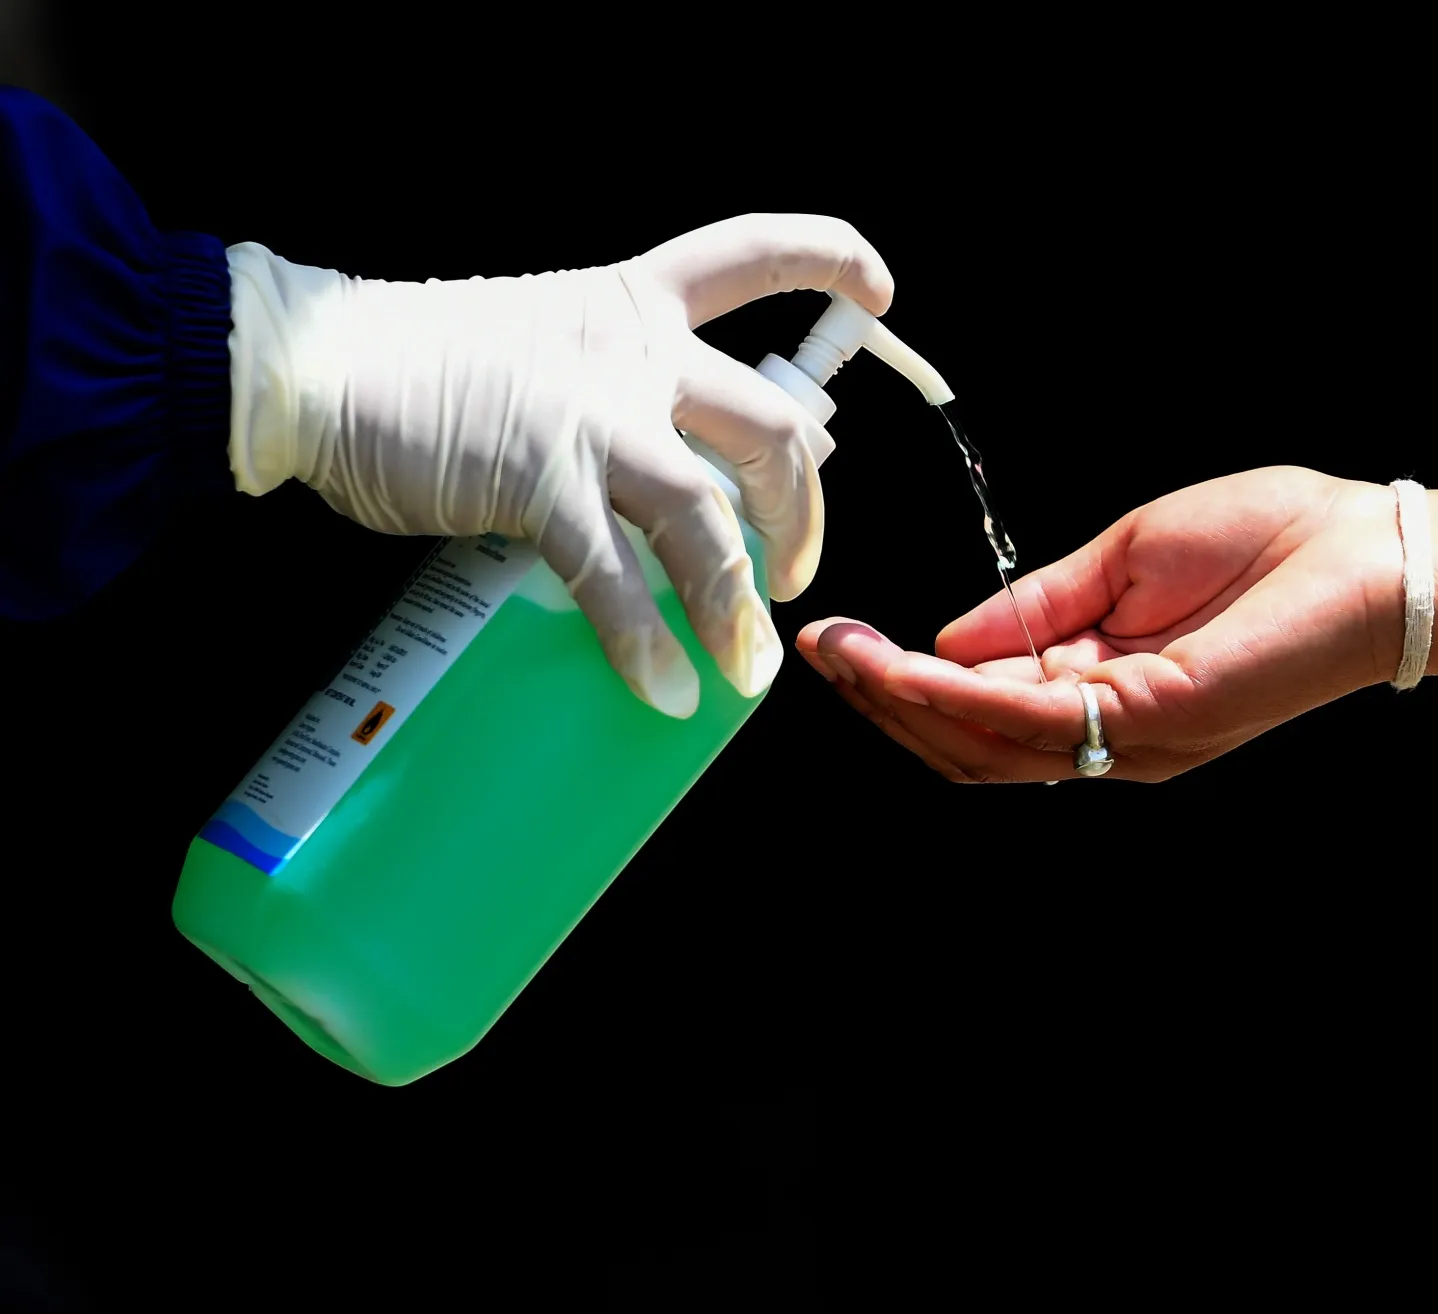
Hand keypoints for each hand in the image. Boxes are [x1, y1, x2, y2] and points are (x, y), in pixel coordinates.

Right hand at [226, 214, 894, 715]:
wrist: (310, 364)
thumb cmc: (418, 364)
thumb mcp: (543, 347)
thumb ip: (614, 396)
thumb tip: (679, 479)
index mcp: (629, 302)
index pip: (751, 253)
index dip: (830, 263)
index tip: (878, 291)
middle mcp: (627, 351)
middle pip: (771, 427)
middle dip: (804, 511)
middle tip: (795, 569)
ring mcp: (588, 416)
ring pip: (709, 513)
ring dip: (741, 600)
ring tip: (748, 663)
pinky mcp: (538, 482)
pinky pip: (615, 577)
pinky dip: (646, 640)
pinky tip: (665, 688)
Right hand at [796, 468, 1403, 781]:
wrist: (1367, 549)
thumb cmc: (1269, 541)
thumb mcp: (1123, 561)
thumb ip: (1037, 608)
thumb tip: (947, 638)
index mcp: (1102, 689)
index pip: (981, 708)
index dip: (902, 679)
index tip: (839, 637)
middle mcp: (1108, 731)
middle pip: (969, 743)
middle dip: (885, 699)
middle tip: (821, 651)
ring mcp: (1130, 737)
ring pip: (987, 746)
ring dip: (902, 701)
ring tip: (842, 656)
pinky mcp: (1152, 721)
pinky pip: (1032, 720)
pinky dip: (958, 694)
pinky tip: (905, 661)